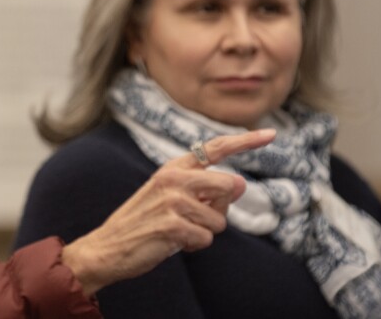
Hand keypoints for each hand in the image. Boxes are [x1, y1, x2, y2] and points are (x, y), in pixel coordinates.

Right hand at [61, 128, 275, 295]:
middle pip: (228, 186)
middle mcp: (173, 178)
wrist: (108, 247)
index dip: (245, 142)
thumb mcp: (171, 198)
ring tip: (178, 231)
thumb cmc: (145, 223)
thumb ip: (204, 189)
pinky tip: (173, 242)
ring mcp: (172, 200)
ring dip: (204, 232)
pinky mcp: (171, 224)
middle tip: (196, 218)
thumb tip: (241, 184)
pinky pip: (206, 238)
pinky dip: (194, 245)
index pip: (215, 148)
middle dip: (221, 208)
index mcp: (173, 167)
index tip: (272, 134)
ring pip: (219, 219)